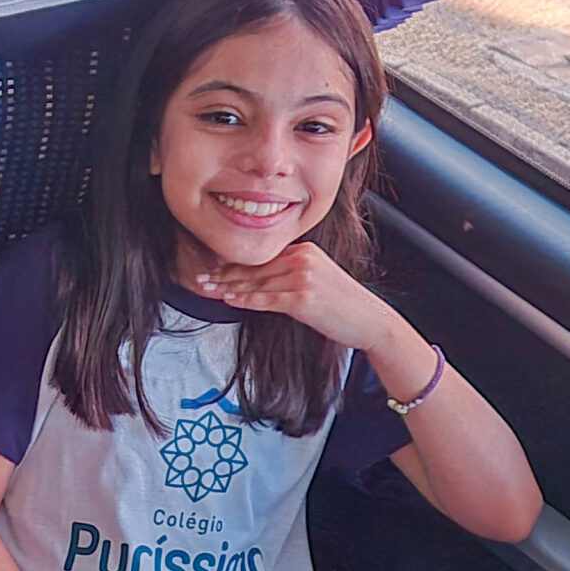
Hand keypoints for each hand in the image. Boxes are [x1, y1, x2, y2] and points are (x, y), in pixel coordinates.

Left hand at [194, 242, 410, 361]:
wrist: (369, 320)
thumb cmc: (342, 305)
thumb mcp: (317, 278)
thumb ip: (291, 273)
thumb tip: (259, 280)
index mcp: (304, 250)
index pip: (262, 257)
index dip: (234, 264)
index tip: (213, 269)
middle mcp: (302, 259)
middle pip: (255, 267)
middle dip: (224, 274)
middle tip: (200, 279)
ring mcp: (303, 277)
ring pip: (257, 282)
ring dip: (229, 287)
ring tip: (208, 289)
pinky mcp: (303, 298)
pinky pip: (267, 298)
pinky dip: (246, 298)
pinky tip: (230, 299)